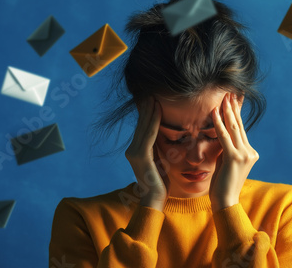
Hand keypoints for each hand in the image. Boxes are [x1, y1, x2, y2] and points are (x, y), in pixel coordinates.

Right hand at [125, 96, 169, 211]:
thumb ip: (155, 149)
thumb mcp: (157, 161)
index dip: (146, 114)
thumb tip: (159, 137)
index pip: (142, 129)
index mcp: (135, 151)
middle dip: (146, 109)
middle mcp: (132, 150)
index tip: (152, 101)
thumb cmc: (159, 183)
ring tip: (154, 97)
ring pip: (144, 127)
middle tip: (151, 93)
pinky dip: (154, 121)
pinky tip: (158, 109)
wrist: (155, 199)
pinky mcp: (141, 155)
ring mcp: (134, 153)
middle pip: (141, 126)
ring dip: (150, 111)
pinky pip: (149, 134)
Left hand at [209, 92, 258, 211]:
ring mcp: (244, 154)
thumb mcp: (225, 163)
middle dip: (233, 108)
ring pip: (234, 128)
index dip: (237, 114)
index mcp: (250, 153)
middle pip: (240, 126)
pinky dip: (218, 123)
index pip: (242, 130)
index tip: (234, 100)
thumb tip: (221, 136)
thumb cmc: (222, 185)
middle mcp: (250, 152)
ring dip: (227, 111)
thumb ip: (226, 149)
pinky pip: (224, 136)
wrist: (226, 201)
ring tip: (224, 97)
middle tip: (230, 92)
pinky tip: (214, 111)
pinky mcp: (234, 158)